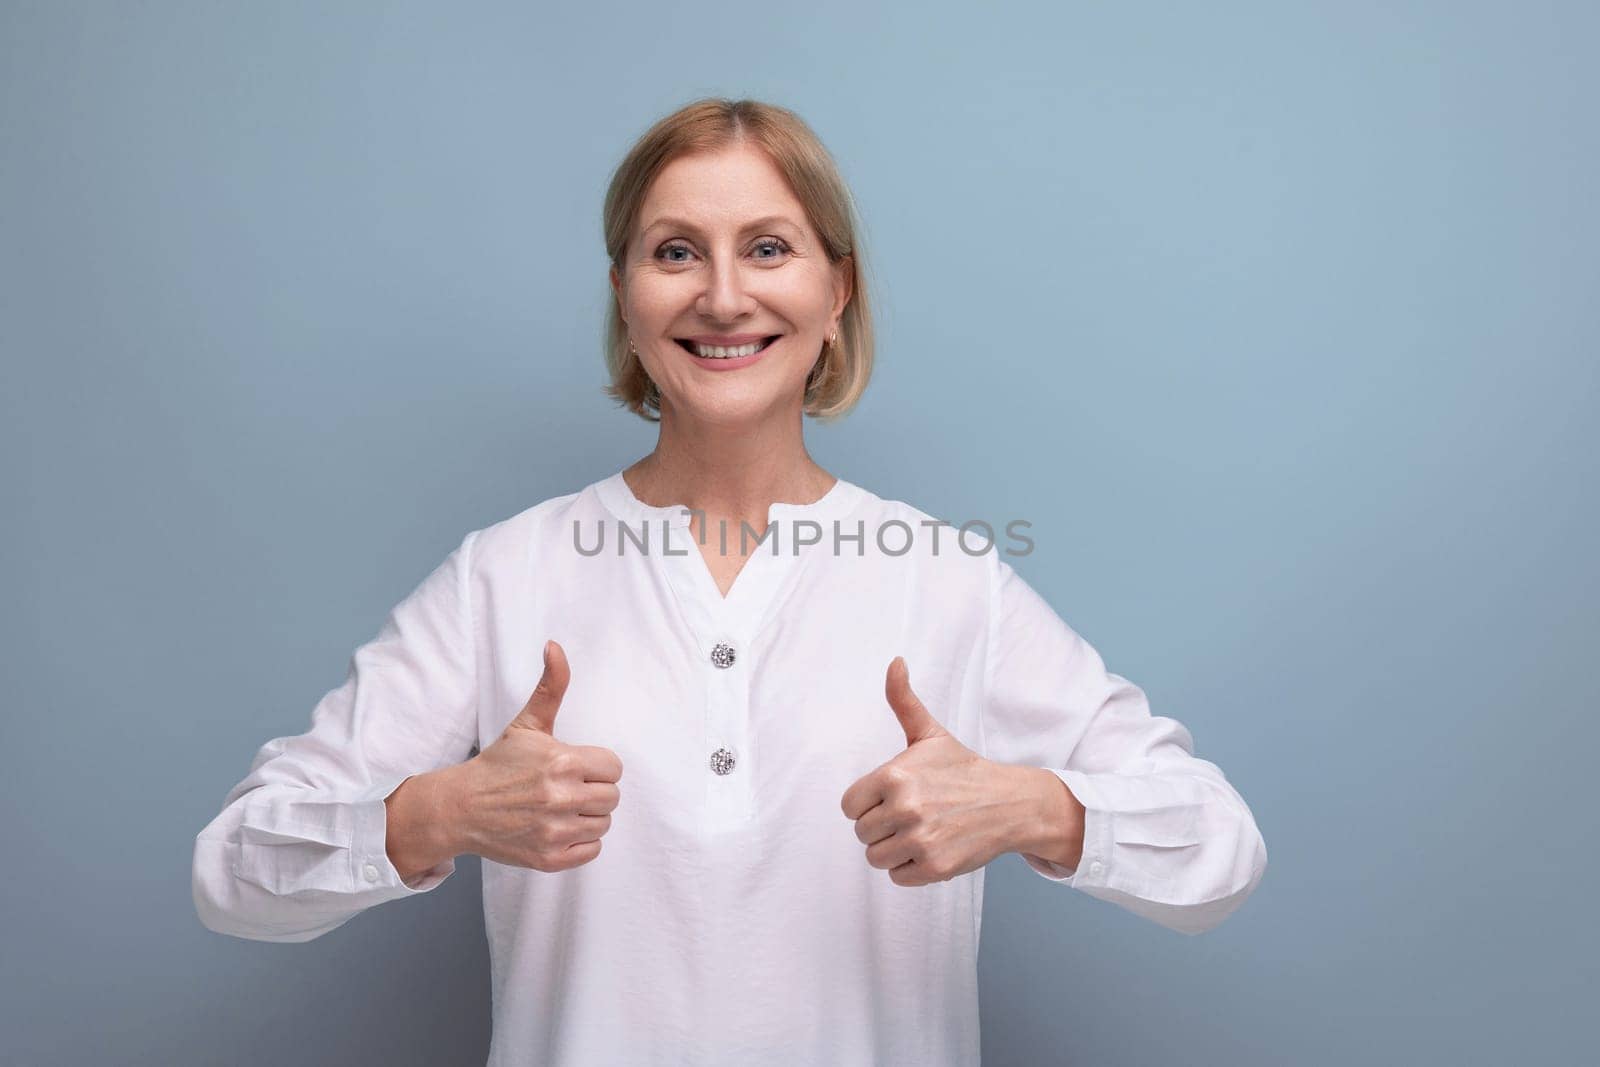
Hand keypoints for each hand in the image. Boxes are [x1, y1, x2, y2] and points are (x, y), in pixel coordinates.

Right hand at [454, 639, 622, 871]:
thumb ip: (551, 686)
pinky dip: (581, 843)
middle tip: (566, 788)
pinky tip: (559, 828)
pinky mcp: (549, 859)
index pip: (614, 768)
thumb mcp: (527, 724)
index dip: (597, 766)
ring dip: (588, 817)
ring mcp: (555, 831)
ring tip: (561, 808)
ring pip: (603, 824)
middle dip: (593, 791)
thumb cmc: (498, 765)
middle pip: (612, 797)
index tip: (576, 767)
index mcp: (562, 762)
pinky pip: (592, 851)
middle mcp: (562, 798)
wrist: (461, 808)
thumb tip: (555, 646)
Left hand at [840, 657, 1036, 886]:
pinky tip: (931, 848)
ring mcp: (920, 839)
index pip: (850, 806)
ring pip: (875, 857)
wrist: (1008, 802)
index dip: (868, 803)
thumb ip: (903, 700)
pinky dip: (910, 868)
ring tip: (920, 831)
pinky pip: (897, 876)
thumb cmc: (962, 769)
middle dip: (882, 826)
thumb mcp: (930, 734)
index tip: (891, 797)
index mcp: (894, 775)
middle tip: (912, 814)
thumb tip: (895, 661)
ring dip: (894, 849)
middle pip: (862, 833)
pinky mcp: (935, 867)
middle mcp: (905, 808)